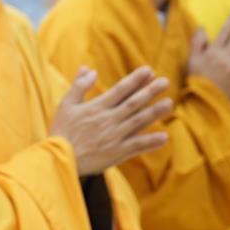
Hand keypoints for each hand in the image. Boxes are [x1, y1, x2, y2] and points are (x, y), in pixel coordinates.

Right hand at [49, 66, 173, 174]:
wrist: (59, 159)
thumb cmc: (61, 131)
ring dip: (155, 112)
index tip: (149, 70)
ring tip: (169, 103)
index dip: (135, 79)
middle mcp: (108, 120)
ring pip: (138, 122)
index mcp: (96, 107)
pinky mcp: (116, 153)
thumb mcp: (66, 104)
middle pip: (133, 103)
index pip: (120, 90)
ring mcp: (114, 137)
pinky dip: (151, 142)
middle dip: (150, 91)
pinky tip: (164, 137)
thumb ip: (79, 85)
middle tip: (165, 81)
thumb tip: (90, 69)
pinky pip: (137, 147)